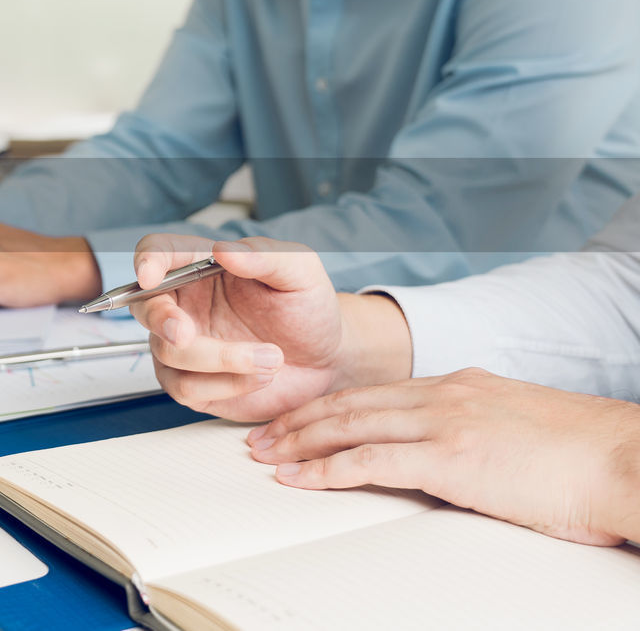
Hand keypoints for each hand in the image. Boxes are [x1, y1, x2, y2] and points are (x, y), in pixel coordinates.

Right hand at [131, 235, 410, 421]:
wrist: (326, 360)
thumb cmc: (308, 309)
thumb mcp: (300, 273)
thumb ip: (265, 256)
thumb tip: (223, 250)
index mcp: (200, 267)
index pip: (157, 252)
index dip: (146, 261)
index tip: (151, 275)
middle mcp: (184, 304)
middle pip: (145, 306)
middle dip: (162, 321)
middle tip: (187, 334)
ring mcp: (185, 345)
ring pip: (170, 353)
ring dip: (221, 360)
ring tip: (273, 359)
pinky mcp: (193, 384)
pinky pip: (186, 388)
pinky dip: (225, 385)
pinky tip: (260, 377)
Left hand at [248, 368, 639, 545]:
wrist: (625, 458)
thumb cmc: (583, 455)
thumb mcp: (518, 428)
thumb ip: (476, 429)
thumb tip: (452, 454)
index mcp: (459, 386)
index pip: (375, 393)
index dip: (329, 407)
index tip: (298, 420)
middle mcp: (444, 395)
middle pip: (350, 404)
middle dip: (299, 421)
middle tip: (261, 435)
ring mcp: (444, 422)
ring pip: (349, 426)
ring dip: (299, 442)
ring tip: (264, 455)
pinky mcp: (449, 456)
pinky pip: (369, 461)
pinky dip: (326, 469)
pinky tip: (298, 478)